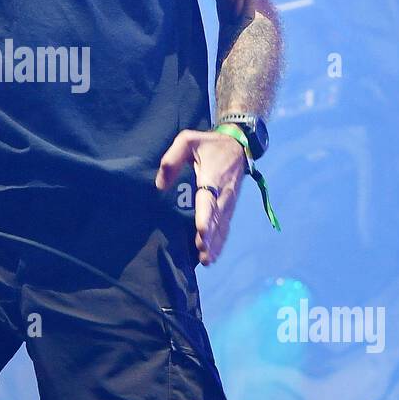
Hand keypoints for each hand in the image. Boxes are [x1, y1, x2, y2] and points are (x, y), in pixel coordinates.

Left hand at [155, 128, 247, 266]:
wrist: (238, 145)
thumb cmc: (208, 143)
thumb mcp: (187, 140)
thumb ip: (172, 158)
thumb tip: (160, 184)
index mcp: (212, 176)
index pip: (209, 199)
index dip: (206, 216)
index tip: (202, 231)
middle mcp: (223, 192)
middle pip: (217, 218)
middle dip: (210, 237)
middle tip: (202, 254)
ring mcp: (229, 201)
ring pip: (222, 225)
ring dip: (215, 243)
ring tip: (206, 260)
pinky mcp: (230, 205)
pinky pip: (226, 226)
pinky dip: (221, 241)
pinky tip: (213, 255)